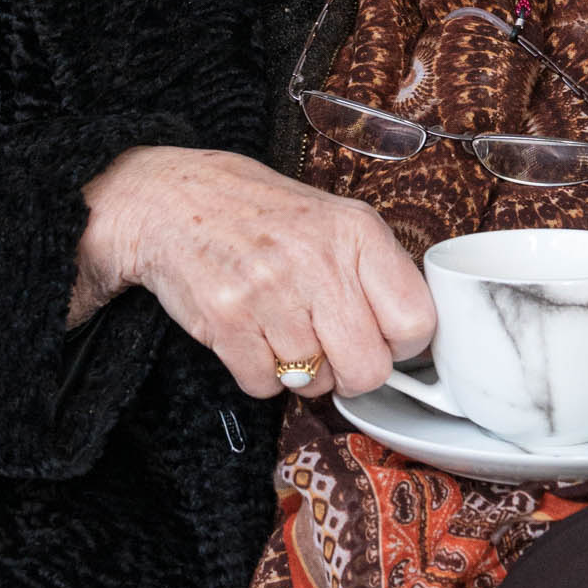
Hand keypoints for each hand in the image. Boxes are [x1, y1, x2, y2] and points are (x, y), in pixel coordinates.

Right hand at [69, 145, 436, 401]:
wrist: (171, 200)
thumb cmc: (259, 213)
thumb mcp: (332, 217)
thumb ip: (373, 268)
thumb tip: (411, 332)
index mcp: (356, 231)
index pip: (415, 322)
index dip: (400, 343)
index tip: (382, 337)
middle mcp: (318, 260)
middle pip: (369, 369)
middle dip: (352, 372)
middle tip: (332, 350)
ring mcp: (269, 292)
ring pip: (316, 383)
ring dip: (302, 371)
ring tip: (283, 330)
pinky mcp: (226, 321)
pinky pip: (265, 386)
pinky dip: (260, 374)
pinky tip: (253, 336)